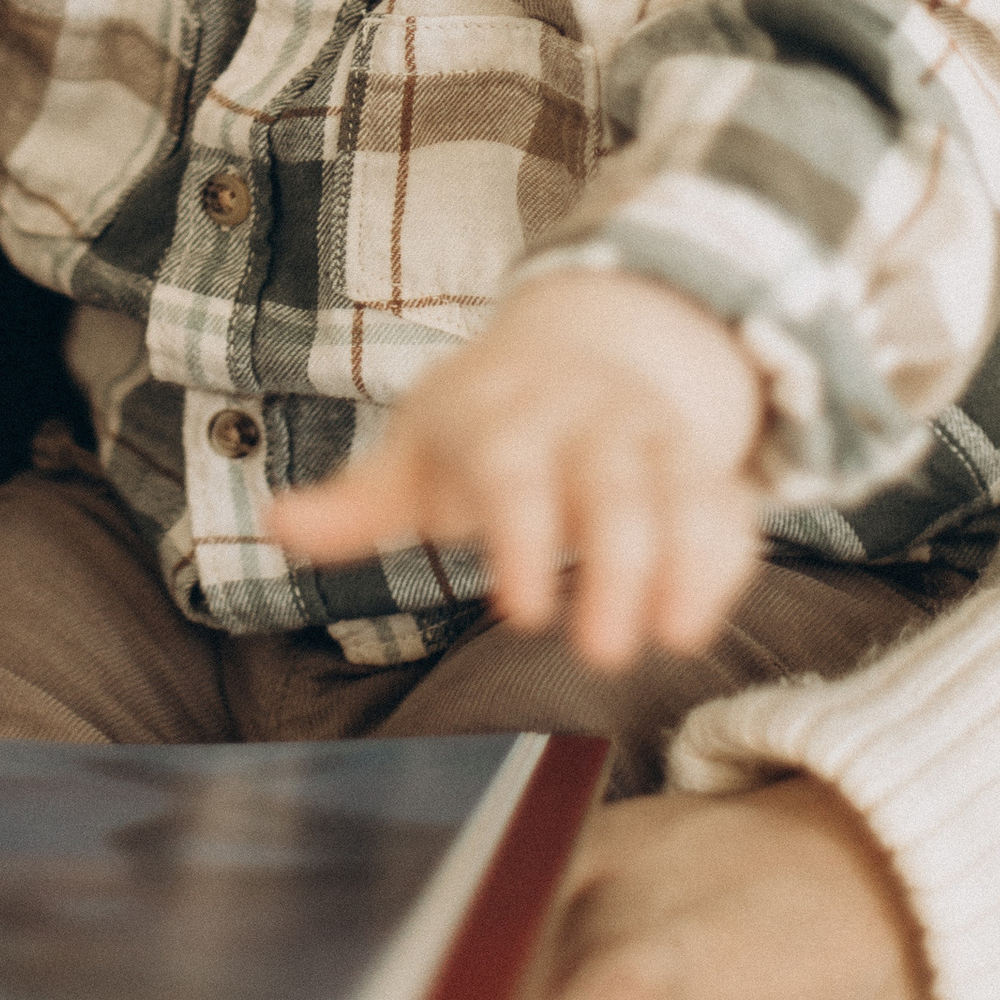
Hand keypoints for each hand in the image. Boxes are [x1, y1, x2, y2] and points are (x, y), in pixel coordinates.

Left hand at [267, 272, 762, 671]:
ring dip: (683, 564)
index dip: (521, 538)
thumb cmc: (481, 422)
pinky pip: (725, 507)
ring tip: (673, 642)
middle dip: (615, 566)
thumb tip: (274, 525)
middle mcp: (584, 419)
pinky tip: (699, 620)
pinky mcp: (699, 467)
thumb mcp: (414, 451)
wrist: (586, 343)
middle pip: (610, 486)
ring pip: (679, 492)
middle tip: (604, 656)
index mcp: (503, 414)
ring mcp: (648, 439)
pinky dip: (722, 561)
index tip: (518, 614)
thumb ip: (355, 502)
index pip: (514, 471)